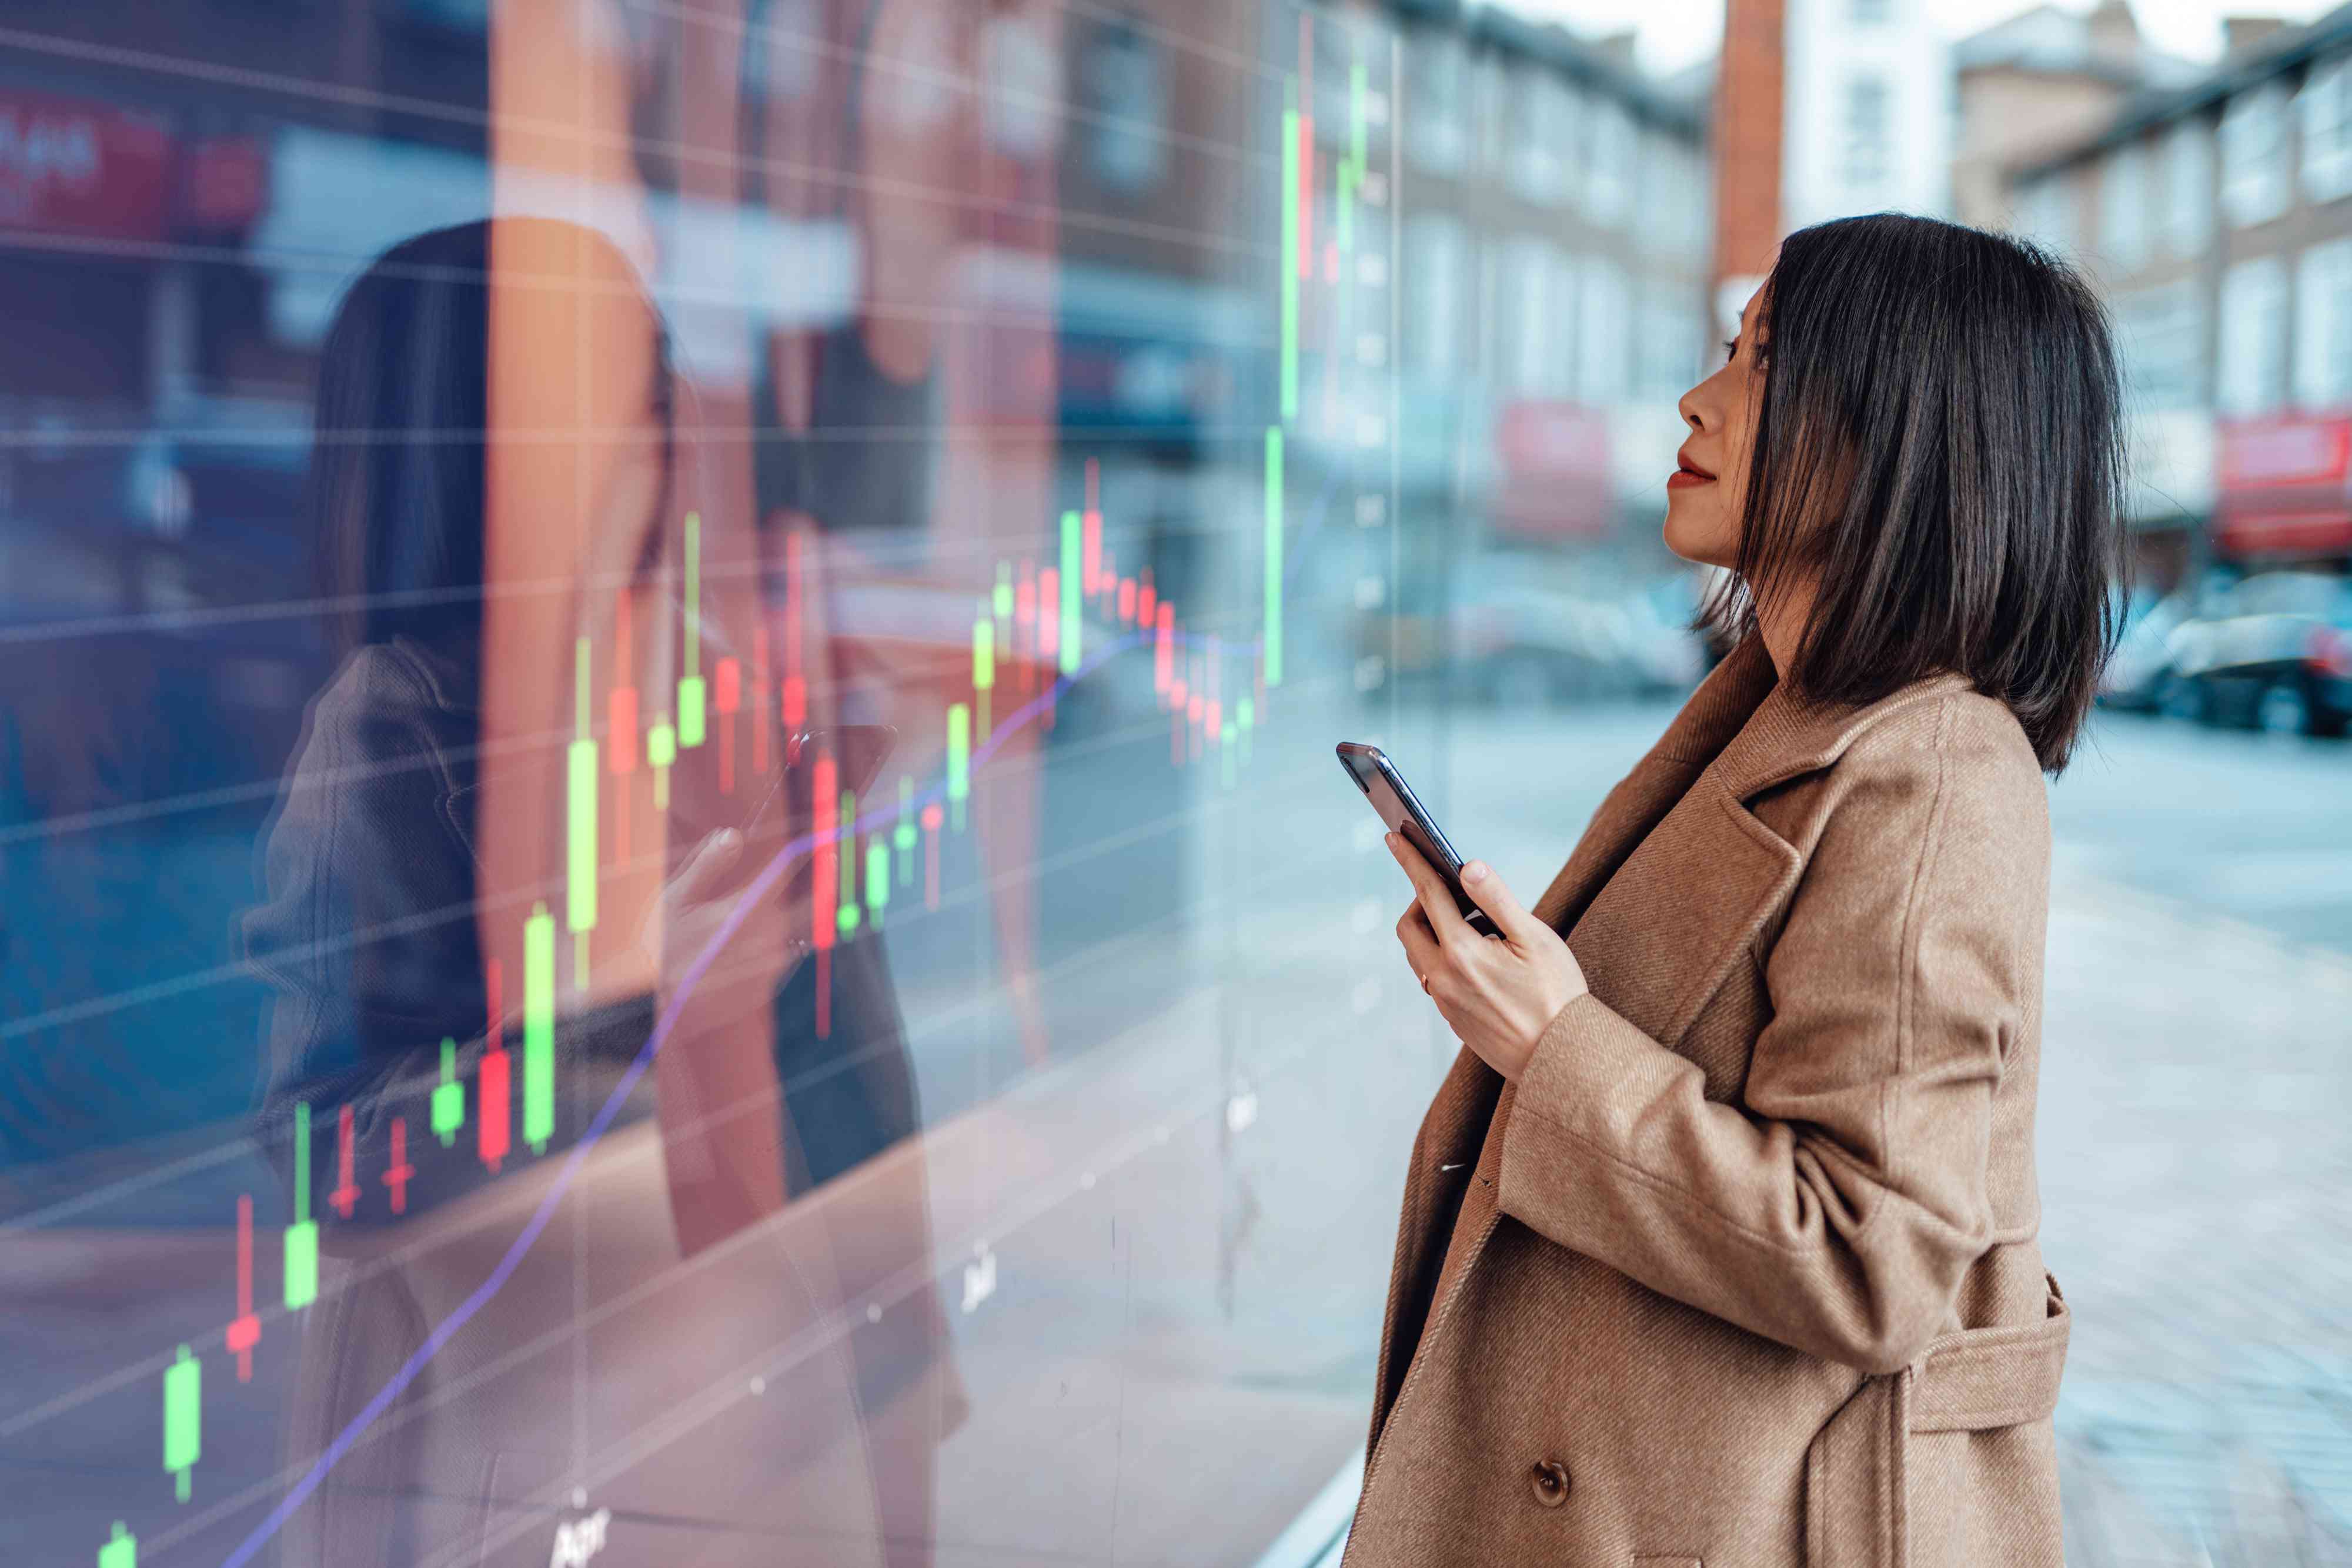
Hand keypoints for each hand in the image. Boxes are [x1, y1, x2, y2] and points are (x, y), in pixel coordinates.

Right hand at [640, 824, 812, 1022]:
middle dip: (811, 893)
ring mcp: (764, 966)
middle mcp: (760, 939)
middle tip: (821, 876)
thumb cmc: (660, 946)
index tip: (827, 845)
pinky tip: (746, 949)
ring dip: (788, 923)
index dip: (808, 857)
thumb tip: (734, 835)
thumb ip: (708, 865)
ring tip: (755, 925)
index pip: (784, 875)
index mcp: (740, 910)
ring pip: (791, 934)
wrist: (655, 1007)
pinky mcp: (764, 987)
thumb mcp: (673, 899)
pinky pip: (780, 960)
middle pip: (801, 908)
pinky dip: (774, 949)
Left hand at [1388, 832, 1587, 1080]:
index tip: (1393, 835)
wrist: (1562, 1059)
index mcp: (1462, 953)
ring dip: (1432, 931)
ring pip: (1418, 955)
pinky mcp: (1452, 1018)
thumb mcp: (1534, 939)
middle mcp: (1443, 978)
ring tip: (1475, 925)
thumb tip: (1467, 865)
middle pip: (1409, 927)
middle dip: (1421, 901)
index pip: (1427, 894)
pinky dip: (1443, 956)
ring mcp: (1444, 1001)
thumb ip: (1496, 899)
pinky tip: (1479, 956)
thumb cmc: (1556, 995)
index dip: (1411, 861)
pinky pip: (1433, 977)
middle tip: (1453, 891)